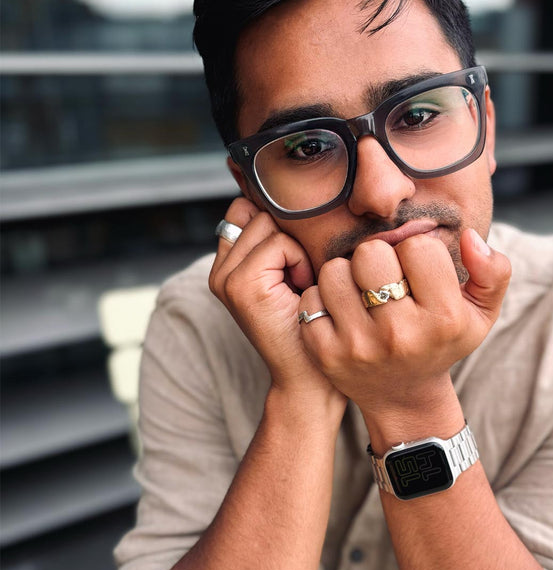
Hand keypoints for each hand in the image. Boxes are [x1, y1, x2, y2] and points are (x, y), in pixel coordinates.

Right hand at [208, 197, 342, 400]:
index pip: (247, 208)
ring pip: (270, 223)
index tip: (298, 258)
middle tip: (302, 279)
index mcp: (229, 264)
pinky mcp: (240, 285)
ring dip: (298, 250)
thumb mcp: (298, 272)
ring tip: (301, 286)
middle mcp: (220, 269)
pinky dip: (300, 261)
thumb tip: (296, 190)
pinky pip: (279, 243)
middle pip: (259, 211)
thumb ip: (284, 237)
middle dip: (291, 237)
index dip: (279, 222)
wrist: (312, 379)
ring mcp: (225, 278)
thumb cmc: (315, 324)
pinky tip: (301, 291)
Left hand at [298, 228, 509, 431]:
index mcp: (443, 319)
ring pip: (335, 271)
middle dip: (378, 258)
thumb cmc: (443, 342)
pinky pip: (311, 298)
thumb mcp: (481, 312)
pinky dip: (323, 299)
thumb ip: (493, 271)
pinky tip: (342, 312)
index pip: (418, 247)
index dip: (417, 252)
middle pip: (371, 252)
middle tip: (385, 278)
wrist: (404, 397)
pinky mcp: (326, 354)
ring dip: (347, 275)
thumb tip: (469, 236)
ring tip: (362, 293)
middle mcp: (401, 335)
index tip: (418, 274)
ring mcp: (359, 347)